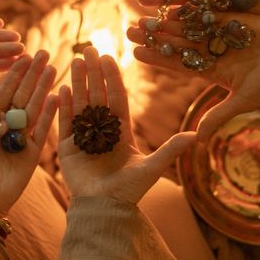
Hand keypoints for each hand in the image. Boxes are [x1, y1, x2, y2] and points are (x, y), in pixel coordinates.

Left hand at [0, 51, 58, 214]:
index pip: (4, 91)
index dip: (14, 74)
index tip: (23, 56)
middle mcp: (8, 124)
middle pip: (23, 94)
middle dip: (33, 74)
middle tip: (44, 54)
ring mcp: (22, 137)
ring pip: (35, 107)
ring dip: (44, 87)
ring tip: (53, 68)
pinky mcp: (33, 151)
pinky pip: (44, 129)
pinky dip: (50, 114)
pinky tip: (57, 97)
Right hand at [57, 47, 195, 203]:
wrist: (104, 210)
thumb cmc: (130, 191)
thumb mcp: (153, 167)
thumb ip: (171, 149)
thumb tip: (196, 134)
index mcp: (121, 131)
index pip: (116, 97)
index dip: (112, 77)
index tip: (108, 57)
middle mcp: (102, 130)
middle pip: (97, 94)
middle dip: (93, 72)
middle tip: (88, 50)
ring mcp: (84, 137)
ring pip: (80, 103)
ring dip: (78, 82)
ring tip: (75, 61)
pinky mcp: (68, 148)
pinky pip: (65, 122)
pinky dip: (64, 105)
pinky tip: (62, 88)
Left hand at [127, 13, 259, 140]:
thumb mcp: (244, 100)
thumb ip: (219, 115)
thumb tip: (197, 139)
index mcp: (211, 70)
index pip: (177, 63)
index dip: (157, 58)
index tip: (135, 53)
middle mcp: (212, 51)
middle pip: (177, 42)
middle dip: (154, 36)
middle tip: (130, 28)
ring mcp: (221, 33)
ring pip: (187, 24)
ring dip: (166, 19)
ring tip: (144, 12)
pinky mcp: (233, 16)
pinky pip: (207, 9)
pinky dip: (189, 5)